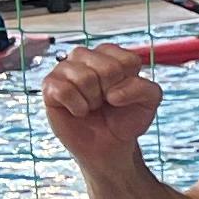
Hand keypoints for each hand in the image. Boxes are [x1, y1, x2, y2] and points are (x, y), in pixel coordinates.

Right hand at [40, 44, 166, 170]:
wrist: (108, 144)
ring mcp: (65, 69)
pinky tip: (79, 111)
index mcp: (111, 54)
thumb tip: (113, 93)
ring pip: (84, 78)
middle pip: (107, 68)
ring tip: (92, 105)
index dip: (129, 84)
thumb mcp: (148, 102)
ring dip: (93, 101)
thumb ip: (144, 88)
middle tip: (105, 102)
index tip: (123, 94)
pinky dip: (77, 107)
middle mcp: (86, 56)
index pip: (127, 61)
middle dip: (110, 93)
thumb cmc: (125, 118)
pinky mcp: (50, 85)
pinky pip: (64, 90)